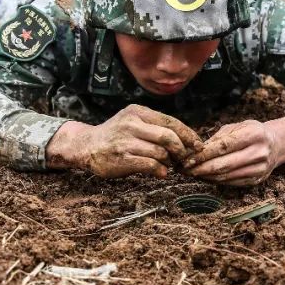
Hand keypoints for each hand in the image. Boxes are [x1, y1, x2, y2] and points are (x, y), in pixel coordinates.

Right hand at [47, 105, 202, 178]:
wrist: (86, 146)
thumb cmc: (115, 136)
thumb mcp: (133, 122)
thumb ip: (155, 127)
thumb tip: (185, 141)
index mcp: (138, 112)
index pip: (170, 122)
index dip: (188, 134)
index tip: (198, 144)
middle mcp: (132, 124)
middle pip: (168, 136)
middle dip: (182, 149)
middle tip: (185, 158)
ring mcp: (126, 141)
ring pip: (160, 152)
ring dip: (169, 161)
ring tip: (168, 164)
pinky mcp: (122, 158)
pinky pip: (150, 164)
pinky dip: (160, 170)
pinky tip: (161, 172)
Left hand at [183, 120, 282, 185]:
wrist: (277, 144)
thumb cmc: (253, 132)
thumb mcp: (238, 126)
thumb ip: (218, 137)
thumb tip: (197, 150)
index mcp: (254, 134)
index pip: (224, 146)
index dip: (204, 154)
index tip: (188, 158)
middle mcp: (259, 153)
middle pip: (224, 164)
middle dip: (201, 168)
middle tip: (185, 169)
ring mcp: (259, 169)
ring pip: (226, 176)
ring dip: (206, 176)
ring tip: (191, 173)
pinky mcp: (256, 180)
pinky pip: (231, 183)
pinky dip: (215, 181)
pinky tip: (205, 177)